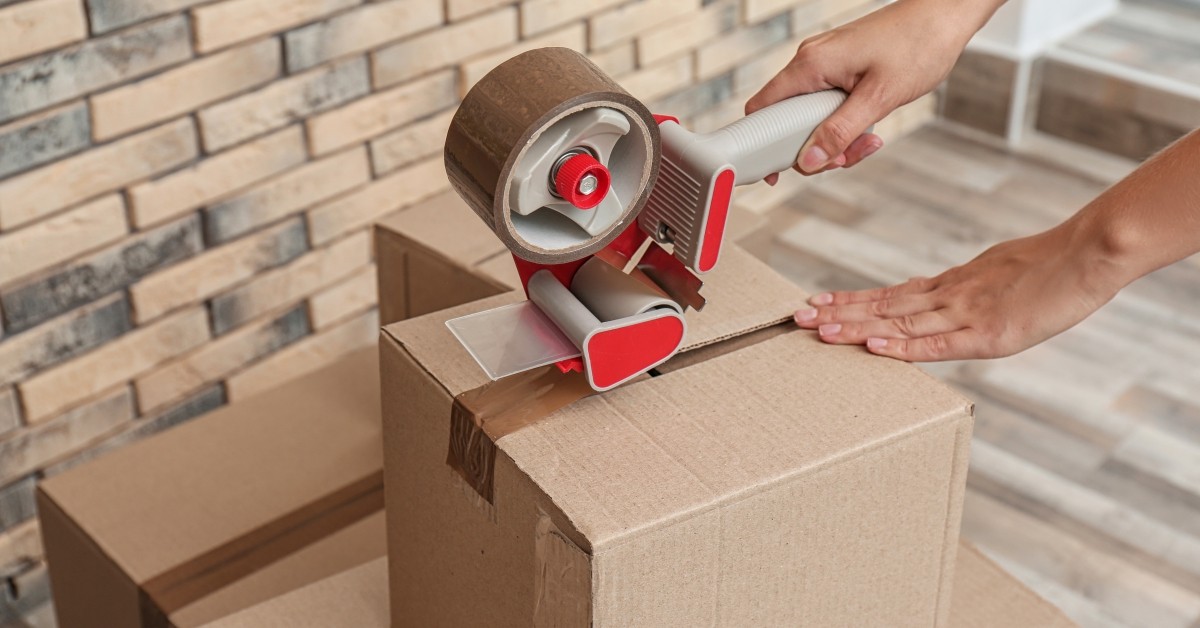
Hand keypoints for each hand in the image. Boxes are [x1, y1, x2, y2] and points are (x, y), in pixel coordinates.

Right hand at [746, 0, 999, 180]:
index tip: (780, 171)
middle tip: (847, 156)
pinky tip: (871, 127)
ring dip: (836, 138)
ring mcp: (825, 64)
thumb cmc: (917, 45)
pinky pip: (828, 106)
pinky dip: (845, 123)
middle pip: (788, 120)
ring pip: (811, 117)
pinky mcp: (840, 68)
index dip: (764, 144)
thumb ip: (840, 131)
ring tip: (869, 140)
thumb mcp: (879, 98)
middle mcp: (810, 62)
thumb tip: (810, 159)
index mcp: (810, 64)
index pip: (763, 108)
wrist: (944, 14)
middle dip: (816, 147)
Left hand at [792, 226, 1123, 360]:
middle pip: (883, 307)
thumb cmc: (1048, 265)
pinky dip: (903, 346)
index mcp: (950, 285)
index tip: (817, 303)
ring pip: (900, 322)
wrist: (1087, 252)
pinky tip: (874, 347)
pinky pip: (938, 343)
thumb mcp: (994, 275)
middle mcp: (948, 297)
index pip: (889, 295)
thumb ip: (962, 291)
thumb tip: (935, 302)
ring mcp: (966, 314)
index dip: (851, 300)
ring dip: (856, 328)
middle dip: (838, 313)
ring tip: (818, 331)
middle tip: (797, 317)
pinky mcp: (989, 333)